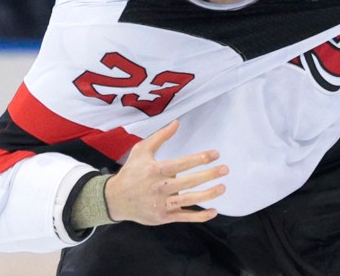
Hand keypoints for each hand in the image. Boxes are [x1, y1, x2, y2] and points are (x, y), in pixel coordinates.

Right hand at [104, 120, 227, 224]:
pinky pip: (184, 217)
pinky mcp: (162, 217)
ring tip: (223, 187)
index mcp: (155, 170)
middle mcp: (159, 188)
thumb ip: (160, 137)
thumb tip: (177, 122)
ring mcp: (161, 204)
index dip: (200, 158)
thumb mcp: (141, 151)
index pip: (181, 164)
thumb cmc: (131, 172)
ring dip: (208, 195)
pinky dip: (200, 217)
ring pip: (188, 200)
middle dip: (208, 175)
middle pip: (188, 182)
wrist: (114, 200)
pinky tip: (214, 211)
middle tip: (225, 169)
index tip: (215, 154)